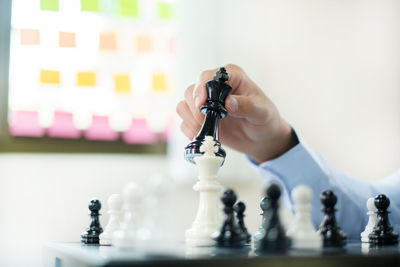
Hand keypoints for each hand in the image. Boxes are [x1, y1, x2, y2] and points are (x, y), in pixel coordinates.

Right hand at [176, 64, 296, 163]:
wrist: (262, 138)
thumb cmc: (265, 119)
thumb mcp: (262, 112)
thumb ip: (247, 106)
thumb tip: (229, 103)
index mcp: (231, 77)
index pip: (209, 76)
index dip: (202, 89)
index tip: (202, 104)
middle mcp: (215, 87)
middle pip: (191, 91)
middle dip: (195, 109)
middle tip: (206, 122)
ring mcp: (205, 103)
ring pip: (184, 106)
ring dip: (191, 120)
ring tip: (208, 131)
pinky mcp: (200, 119)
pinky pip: (184, 122)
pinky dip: (191, 130)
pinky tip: (205, 136)